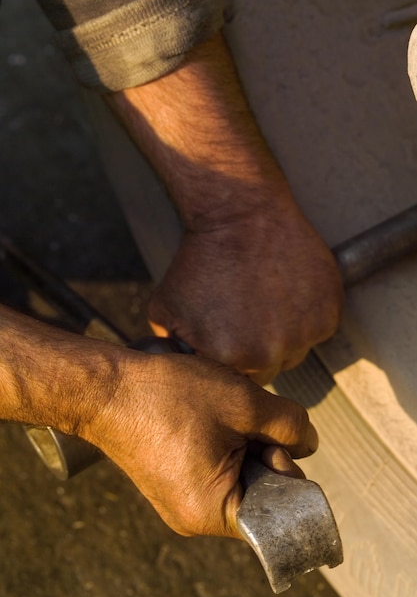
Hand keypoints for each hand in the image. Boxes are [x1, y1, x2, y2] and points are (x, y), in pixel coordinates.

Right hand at [83, 351, 316, 537]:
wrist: (105, 387)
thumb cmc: (169, 396)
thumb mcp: (244, 404)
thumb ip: (289, 425)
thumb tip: (309, 442)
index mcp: (212, 511)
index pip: (277, 508)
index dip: (285, 468)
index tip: (270, 436)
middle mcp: (193, 516)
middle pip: (258, 491)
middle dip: (262, 450)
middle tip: (242, 417)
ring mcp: (179, 500)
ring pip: (237, 475)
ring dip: (241, 442)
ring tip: (218, 414)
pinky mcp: (170, 482)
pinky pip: (213, 469)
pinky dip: (222, 443)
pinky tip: (206, 418)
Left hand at [148, 197, 342, 383]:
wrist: (242, 214)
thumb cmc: (201, 260)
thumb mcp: (166, 309)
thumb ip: (173, 348)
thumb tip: (179, 371)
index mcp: (231, 360)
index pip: (233, 382)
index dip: (228, 359)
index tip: (225, 333)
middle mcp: (270, 354)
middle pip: (266, 372)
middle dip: (255, 351)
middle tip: (245, 316)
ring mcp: (303, 335)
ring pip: (293, 352)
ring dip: (282, 335)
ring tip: (265, 300)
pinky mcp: (328, 314)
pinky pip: (316, 330)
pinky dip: (305, 315)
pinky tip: (286, 289)